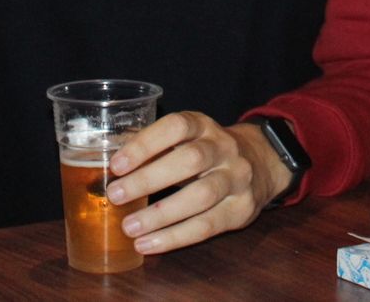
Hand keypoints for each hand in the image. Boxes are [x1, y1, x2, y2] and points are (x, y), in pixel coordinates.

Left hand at [103, 112, 291, 254]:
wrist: (261, 163)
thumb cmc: (207, 151)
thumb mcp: (188, 137)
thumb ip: (156, 147)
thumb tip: (108, 166)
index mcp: (203, 125)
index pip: (176, 126)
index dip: (145, 143)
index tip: (116, 163)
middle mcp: (224, 148)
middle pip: (190, 160)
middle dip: (149, 178)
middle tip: (116, 195)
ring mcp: (236, 179)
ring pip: (201, 196)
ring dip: (161, 214)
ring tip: (129, 227)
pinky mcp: (241, 210)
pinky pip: (207, 226)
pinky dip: (175, 237)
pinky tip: (149, 244)